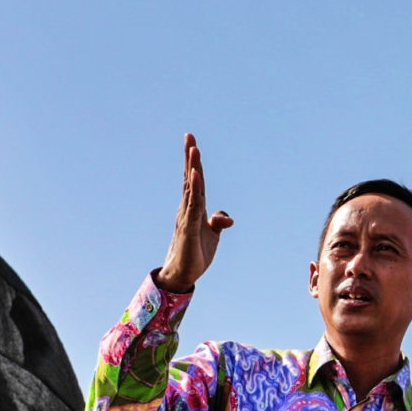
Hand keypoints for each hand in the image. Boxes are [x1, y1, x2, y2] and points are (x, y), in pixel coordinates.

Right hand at [158, 134, 232, 292]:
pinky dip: (195, 189)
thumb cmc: (195, 253)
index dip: (194, 163)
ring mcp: (187, 217)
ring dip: (193, 168)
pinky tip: (196, 175)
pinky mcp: (189, 228)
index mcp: (194, 208)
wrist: (183, 274)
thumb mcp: (213, 235)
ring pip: (191, 188)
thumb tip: (227, 218)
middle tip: (189, 136)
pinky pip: (194, 205)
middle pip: (190, 178)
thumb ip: (219, 222)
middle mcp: (188, 208)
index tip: (192, 143)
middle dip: (190, 157)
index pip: (195, 181)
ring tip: (193, 149)